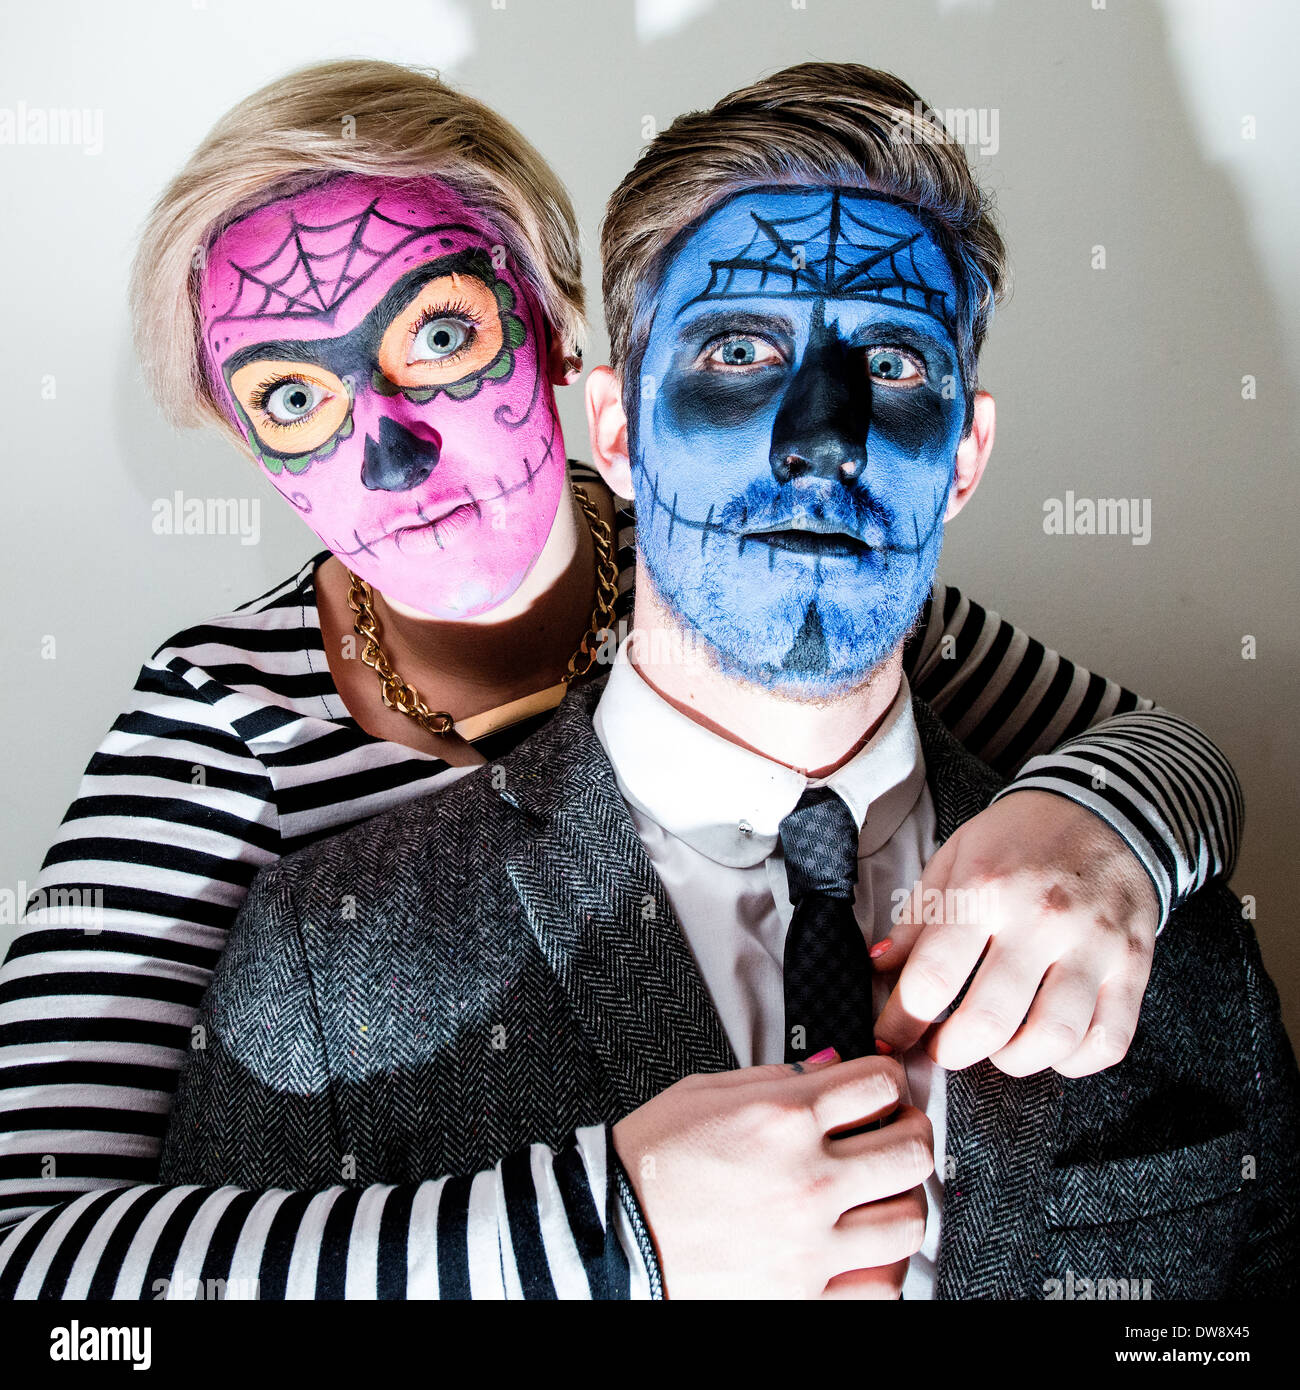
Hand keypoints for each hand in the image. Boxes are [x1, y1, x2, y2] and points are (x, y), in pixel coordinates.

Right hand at [612, 1051, 931, 1298]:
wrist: (611, 1233)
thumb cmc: (650, 1160)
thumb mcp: (706, 1091)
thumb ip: (777, 1077)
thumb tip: (831, 1066)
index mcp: (782, 1116)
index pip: (880, 1083)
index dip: (887, 1078)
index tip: (881, 1088)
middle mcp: (807, 1176)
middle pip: (910, 1147)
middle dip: (911, 1129)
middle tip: (898, 1131)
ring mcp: (810, 1241)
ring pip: (909, 1217)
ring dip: (905, 1197)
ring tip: (886, 1191)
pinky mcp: (803, 1294)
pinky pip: (882, 1285)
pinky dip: (887, 1263)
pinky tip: (870, 1245)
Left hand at [872, 789, 1158, 1076]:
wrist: (1102, 807)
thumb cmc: (1017, 838)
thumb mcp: (954, 858)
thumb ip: (917, 918)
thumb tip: (879, 968)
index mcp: (984, 888)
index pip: (933, 977)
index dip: (901, 1022)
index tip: (889, 1037)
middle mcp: (1040, 918)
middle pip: (989, 1019)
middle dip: (952, 1051)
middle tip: (941, 1048)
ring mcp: (1093, 944)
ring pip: (1052, 1038)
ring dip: (1012, 1061)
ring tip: (995, 1048)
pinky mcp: (1133, 964)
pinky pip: (1108, 1040)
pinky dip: (1074, 1061)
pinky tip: (1049, 1047)